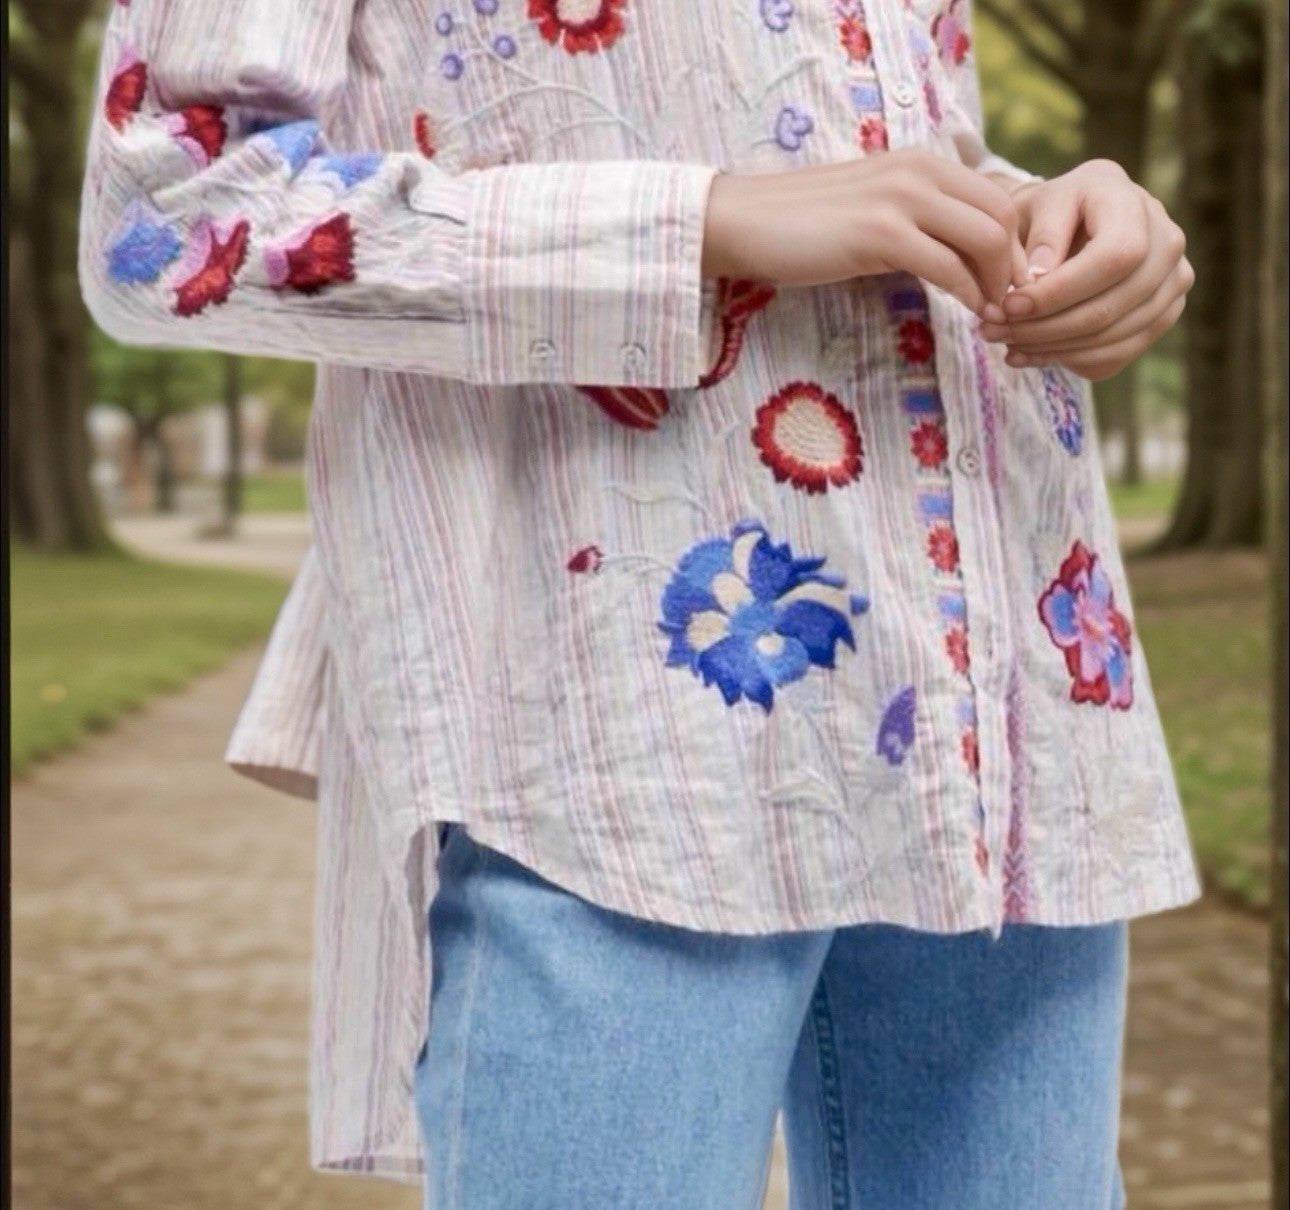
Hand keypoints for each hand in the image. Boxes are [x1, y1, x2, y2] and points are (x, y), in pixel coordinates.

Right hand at [701, 150, 1028, 316]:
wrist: (745, 220)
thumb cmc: (802, 224)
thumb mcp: (872, 207)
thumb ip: (915, 217)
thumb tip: (952, 251)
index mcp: (922, 162)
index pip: (996, 196)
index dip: (1014, 243)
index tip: (1006, 282)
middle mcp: (919, 171)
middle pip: (1002, 215)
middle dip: (1014, 265)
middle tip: (1006, 304)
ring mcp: (901, 199)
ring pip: (986, 238)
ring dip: (997, 282)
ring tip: (989, 313)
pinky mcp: (881, 233)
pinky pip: (948, 266)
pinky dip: (967, 294)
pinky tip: (965, 312)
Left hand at [977, 159, 1194, 380]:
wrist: (1075, 218)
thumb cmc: (1048, 211)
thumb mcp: (1034, 207)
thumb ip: (1039, 236)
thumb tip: (1036, 280)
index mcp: (1132, 202)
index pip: (1115, 257)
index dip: (1061, 291)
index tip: (1011, 305)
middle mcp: (1168, 239)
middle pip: (1114, 304)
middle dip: (1047, 327)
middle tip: (995, 331)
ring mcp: (1174, 281)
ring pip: (1116, 335)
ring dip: (1053, 349)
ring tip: (1006, 344)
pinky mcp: (1164, 314)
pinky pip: (1119, 353)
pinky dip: (1069, 360)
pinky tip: (1030, 353)